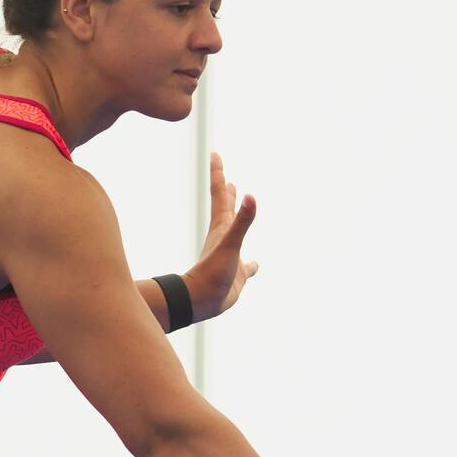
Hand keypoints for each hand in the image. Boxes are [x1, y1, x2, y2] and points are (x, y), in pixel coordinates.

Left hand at [183, 152, 259, 320]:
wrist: (200, 302)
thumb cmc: (212, 273)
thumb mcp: (231, 244)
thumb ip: (242, 221)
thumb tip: (251, 196)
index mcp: (222, 227)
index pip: (220, 194)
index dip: (218, 173)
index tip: (214, 154)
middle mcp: (224, 238)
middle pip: (225, 208)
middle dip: (226, 190)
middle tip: (226, 176)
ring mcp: (230, 255)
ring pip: (235, 231)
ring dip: (238, 216)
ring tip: (240, 203)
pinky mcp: (236, 274)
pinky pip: (247, 266)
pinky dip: (252, 263)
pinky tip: (255, 264)